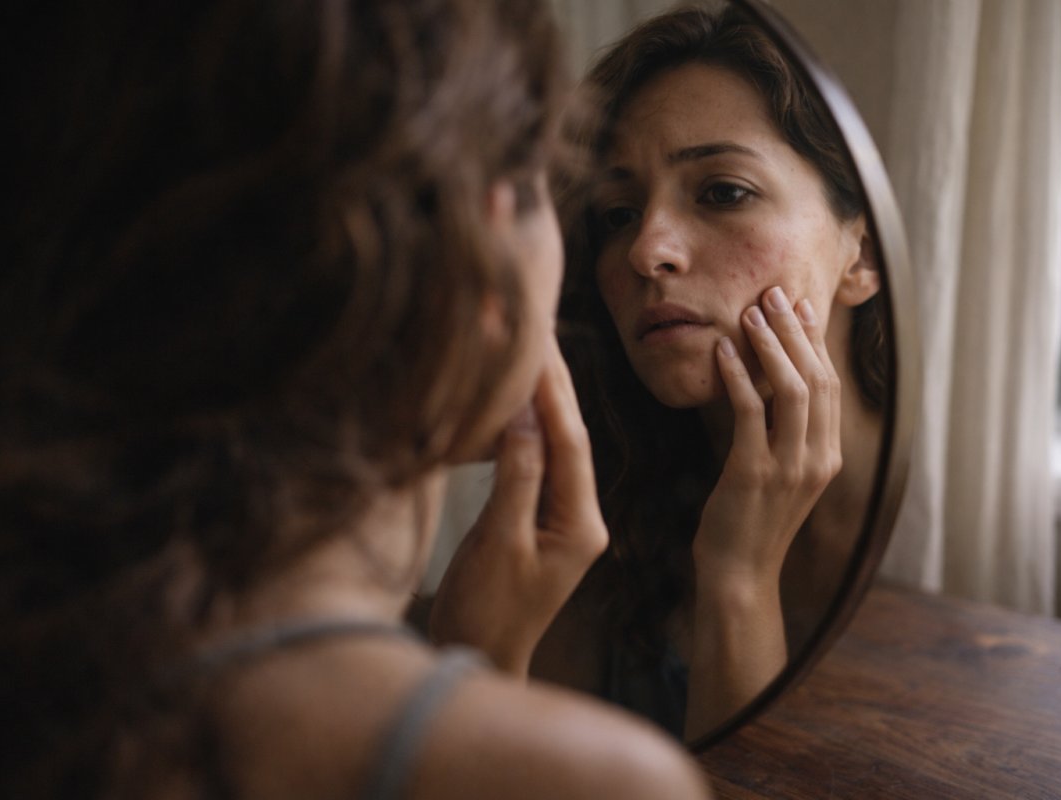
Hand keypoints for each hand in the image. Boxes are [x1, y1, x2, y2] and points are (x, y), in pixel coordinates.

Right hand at [429, 337, 608, 676]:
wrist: (479, 658)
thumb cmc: (486, 612)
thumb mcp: (500, 544)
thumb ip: (515, 478)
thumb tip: (524, 415)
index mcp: (581, 524)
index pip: (571, 442)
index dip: (554, 391)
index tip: (539, 342)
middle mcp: (581, 517)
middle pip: (569, 437)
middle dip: (554, 384)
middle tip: (539, 327)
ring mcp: (561, 519)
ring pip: (553, 446)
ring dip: (540, 400)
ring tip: (528, 348)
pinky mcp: (538, 520)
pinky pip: (535, 463)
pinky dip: (523, 429)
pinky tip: (511, 401)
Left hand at [693, 286, 841, 586]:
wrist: (740, 574)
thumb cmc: (753, 522)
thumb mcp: (782, 476)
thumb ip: (785, 435)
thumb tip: (773, 386)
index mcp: (828, 456)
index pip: (829, 386)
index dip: (816, 343)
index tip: (802, 307)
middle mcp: (818, 459)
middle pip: (816, 379)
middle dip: (795, 331)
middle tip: (774, 294)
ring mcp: (789, 467)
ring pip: (790, 390)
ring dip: (770, 345)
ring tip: (751, 311)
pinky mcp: (753, 473)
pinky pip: (749, 413)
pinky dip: (738, 377)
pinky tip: (723, 351)